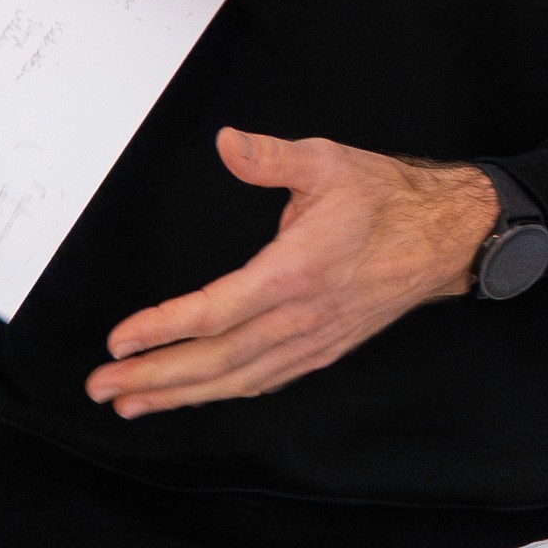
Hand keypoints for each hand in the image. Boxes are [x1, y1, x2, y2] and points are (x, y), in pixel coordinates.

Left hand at [88, 134, 494, 418]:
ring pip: (237, 379)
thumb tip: (227, 144)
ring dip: (180, 395)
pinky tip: (194, 396)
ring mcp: (313, 340)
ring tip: (131, 403)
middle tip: (102, 387)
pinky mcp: (323, 349)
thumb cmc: (386, 199)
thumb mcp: (328, 161)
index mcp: (296, 272)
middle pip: (216, 361)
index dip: (162, 330)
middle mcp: (302, 317)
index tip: (119, 341)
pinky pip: (264, 380)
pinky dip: (223, 393)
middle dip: (154, 378)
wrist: (445, 238)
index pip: (214, 312)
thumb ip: (271, 157)